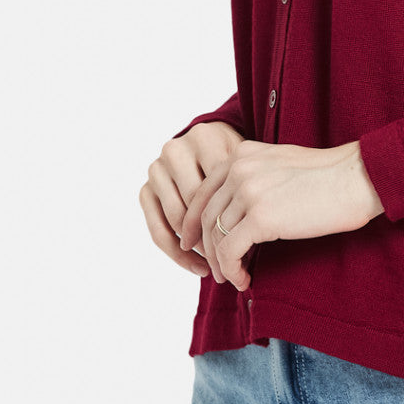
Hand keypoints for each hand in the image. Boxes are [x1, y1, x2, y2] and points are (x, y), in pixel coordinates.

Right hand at [139, 121, 245, 275]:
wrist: (212, 146)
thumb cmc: (237, 161)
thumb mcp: (246, 162)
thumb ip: (248, 182)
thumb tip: (258, 228)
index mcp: (204, 137)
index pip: (220, 185)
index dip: (234, 214)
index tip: (250, 241)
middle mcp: (175, 149)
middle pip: (196, 202)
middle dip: (215, 233)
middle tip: (235, 257)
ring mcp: (157, 170)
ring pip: (177, 219)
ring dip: (199, 247)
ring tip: (220, 263)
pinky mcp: (146, 190)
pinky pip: (158, 231)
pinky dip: (178, 254)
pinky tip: (198, 266)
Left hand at [180, 139, 384, 290]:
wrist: (358, 177)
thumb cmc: (328, 176)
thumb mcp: (281, 165)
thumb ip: (254, 179)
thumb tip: (238, 213)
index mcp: (243, 153)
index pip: (203, 191)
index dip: (195, 221)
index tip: (194, 242)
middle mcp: (240, 169)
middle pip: (206, 216)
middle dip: (206, 247)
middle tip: (214, 269)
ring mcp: (249, 192)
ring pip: (216, 237)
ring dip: (221, 264)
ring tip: (232, 278)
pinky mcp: (262, 217)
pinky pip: (230, 251)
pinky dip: (233, 270)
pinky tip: (244, 279)